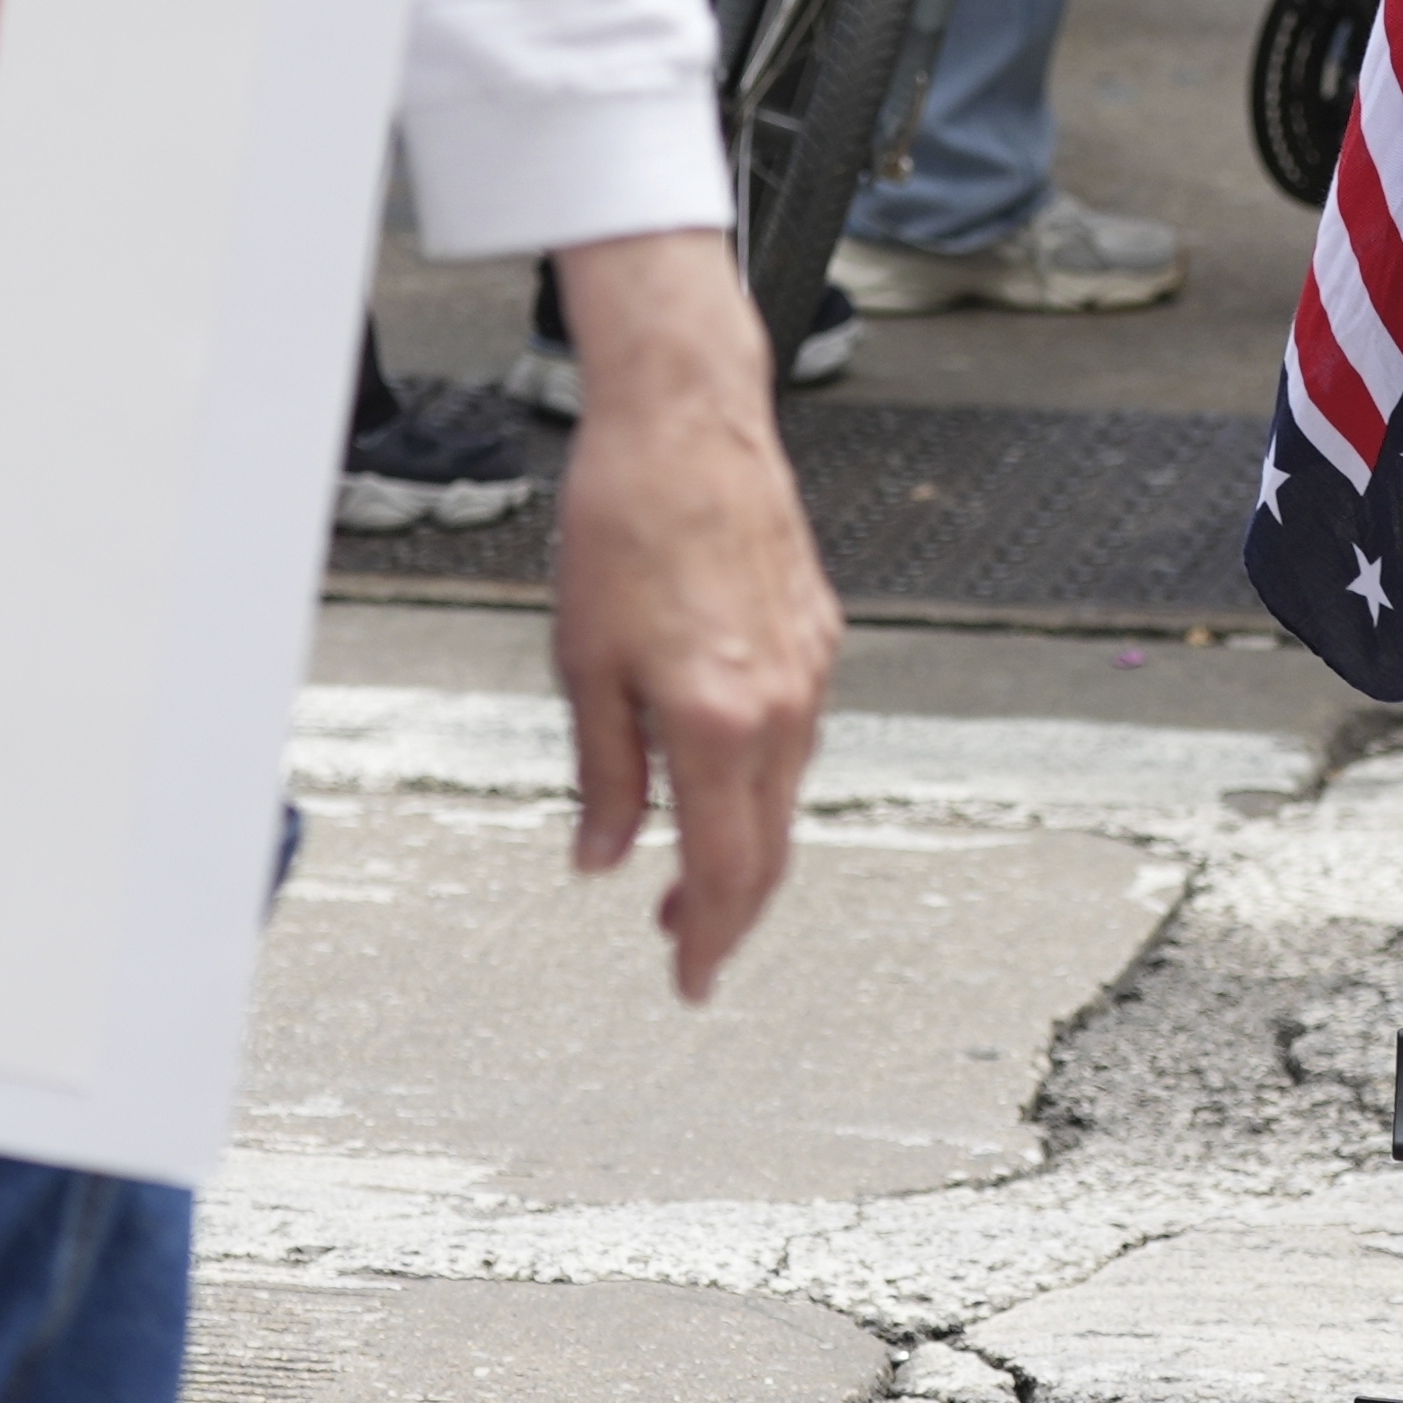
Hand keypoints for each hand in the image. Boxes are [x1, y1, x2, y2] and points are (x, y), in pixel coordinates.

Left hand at [545, 229, 839, 998]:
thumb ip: (604, 774)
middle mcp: (779, 705)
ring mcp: (809, 669)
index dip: (710, 941)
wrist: (686, 420)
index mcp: (716, 721)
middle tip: (684, 947)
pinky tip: (718, 772)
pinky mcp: (818, 633)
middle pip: (771, 850)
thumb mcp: (584, 665)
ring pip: (787, 794)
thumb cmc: (621, 523)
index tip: (690, 983)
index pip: (728, 872)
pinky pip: (796, 735)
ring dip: (744, 845)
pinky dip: (760, 779)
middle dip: (729, 911)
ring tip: (686, 868)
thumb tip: (604, 858)